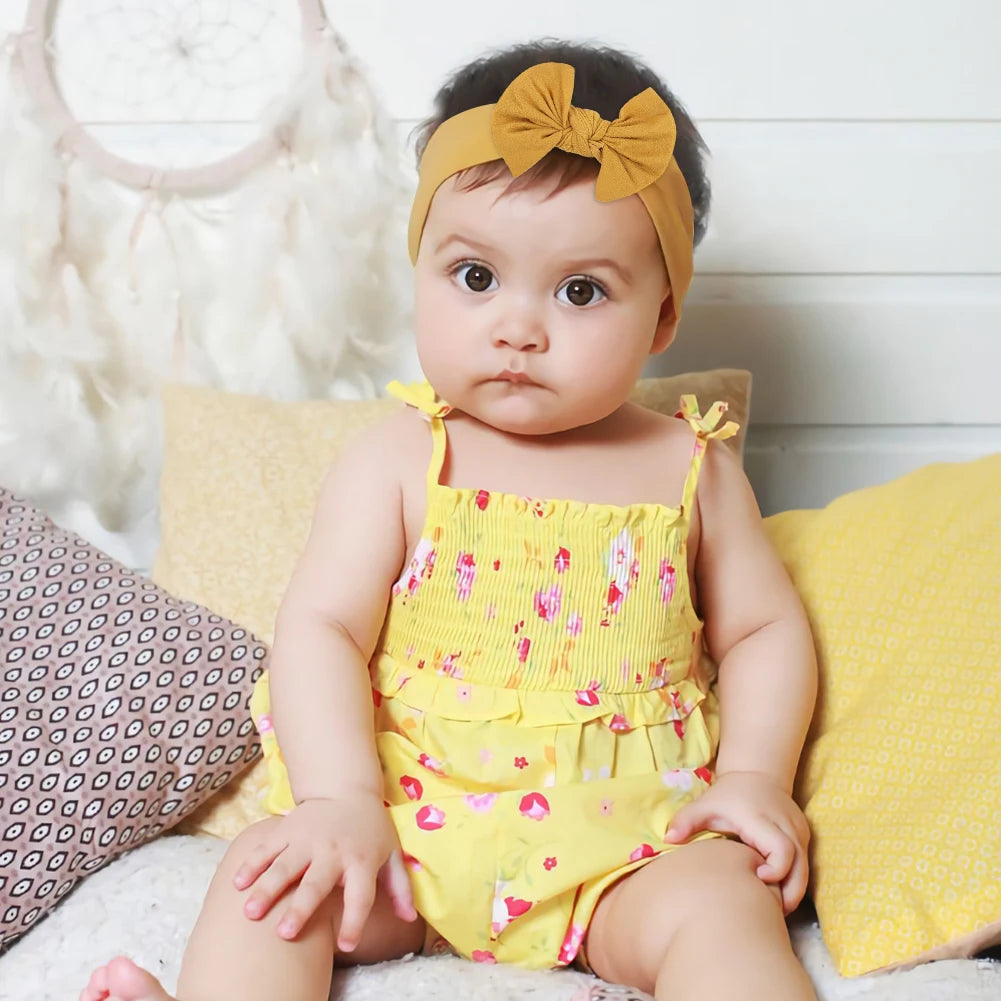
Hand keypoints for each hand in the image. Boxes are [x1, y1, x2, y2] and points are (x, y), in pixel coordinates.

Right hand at [232, 795, 416, 949]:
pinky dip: (252, 864)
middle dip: (300, 908)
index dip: (355, 920)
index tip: (346, 946)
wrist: (347, 788)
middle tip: (284, 933)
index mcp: (362, 860)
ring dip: (267, 889)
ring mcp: (307, 838)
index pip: (361, 895)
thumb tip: (409, 921)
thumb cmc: (370, 830)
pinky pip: (267, 847)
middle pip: (316, 882)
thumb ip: (399, 888)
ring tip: (250, 912)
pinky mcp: (287, 828)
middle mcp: (334, 851)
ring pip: (284, 866)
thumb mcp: (391, 853)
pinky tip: (238, 883)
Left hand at [664, 770, 810, 913]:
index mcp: (763, 819)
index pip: (783, 850)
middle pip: (800, 868)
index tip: (757, 878)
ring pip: (806, 871)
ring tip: (774, 906)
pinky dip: (794, 881)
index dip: (775, 871)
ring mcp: (799, 831)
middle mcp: (787, 825)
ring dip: (792, 892)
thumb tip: (668, 839)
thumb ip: (687, 820)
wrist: (757, 773)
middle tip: (770, 909)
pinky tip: (778, 892)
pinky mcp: (804, 836)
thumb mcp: (706, 804)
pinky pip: (804, 865)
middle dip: (788, 894)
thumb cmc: (729, 795)